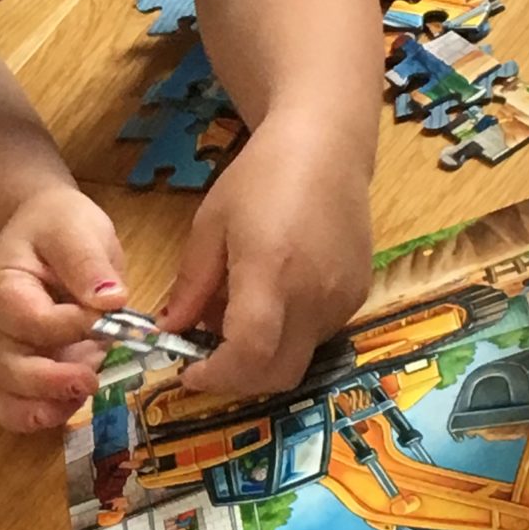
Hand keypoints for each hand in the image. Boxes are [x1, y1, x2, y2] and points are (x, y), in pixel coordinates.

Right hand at [0, 184, 127, 430]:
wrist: (45, 229)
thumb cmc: (57, 224)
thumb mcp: (75, 228)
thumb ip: (87, 262)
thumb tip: (111, 301)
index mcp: (2, 284)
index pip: (30, 318)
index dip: (70, 325)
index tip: (108, 312)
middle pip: (10, 368)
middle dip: (51, 381)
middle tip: (91, 377)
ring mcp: (10, 350)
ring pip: (8, 395)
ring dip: (43, 407)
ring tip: (79, 400)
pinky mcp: (29, 368)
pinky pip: (15, 404)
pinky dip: (37, 415)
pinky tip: (68, 408)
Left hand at [161, 114, 371, 397]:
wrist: (326, 148)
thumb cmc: (259, 178)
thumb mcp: (210, 225)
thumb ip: (192, 285)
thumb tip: (170, 330)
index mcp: (270, 271)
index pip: (249, 352)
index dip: (217, 375)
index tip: (188, 372)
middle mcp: (313, 295)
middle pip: (278, 374)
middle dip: (236, 380)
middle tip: (206, 361)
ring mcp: (342, 299)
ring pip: (298, 358)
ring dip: (261, 356)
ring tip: (236, 317)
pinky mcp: (358, 296)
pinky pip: (317, 336)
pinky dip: (287, 335)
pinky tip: (272, 300)